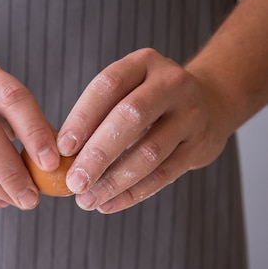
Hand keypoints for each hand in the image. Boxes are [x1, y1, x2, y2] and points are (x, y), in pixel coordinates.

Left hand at [57, 48, 230, 212]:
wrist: (210, 104)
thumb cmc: (149, 104)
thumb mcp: (127, 93)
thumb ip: (97, 118)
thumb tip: (58, 158)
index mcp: (143, 64)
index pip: (107, 85)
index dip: (82, 117)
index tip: (62, 149)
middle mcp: (170, 83)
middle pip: (130, 117)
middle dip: (98, 154)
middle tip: (74, 183)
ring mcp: (190, 114)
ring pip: (150, 151)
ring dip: (114, 181)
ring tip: (88, 200)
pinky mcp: (200, 145)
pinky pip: (164, 175)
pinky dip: (133, 193)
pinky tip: (109, 204)